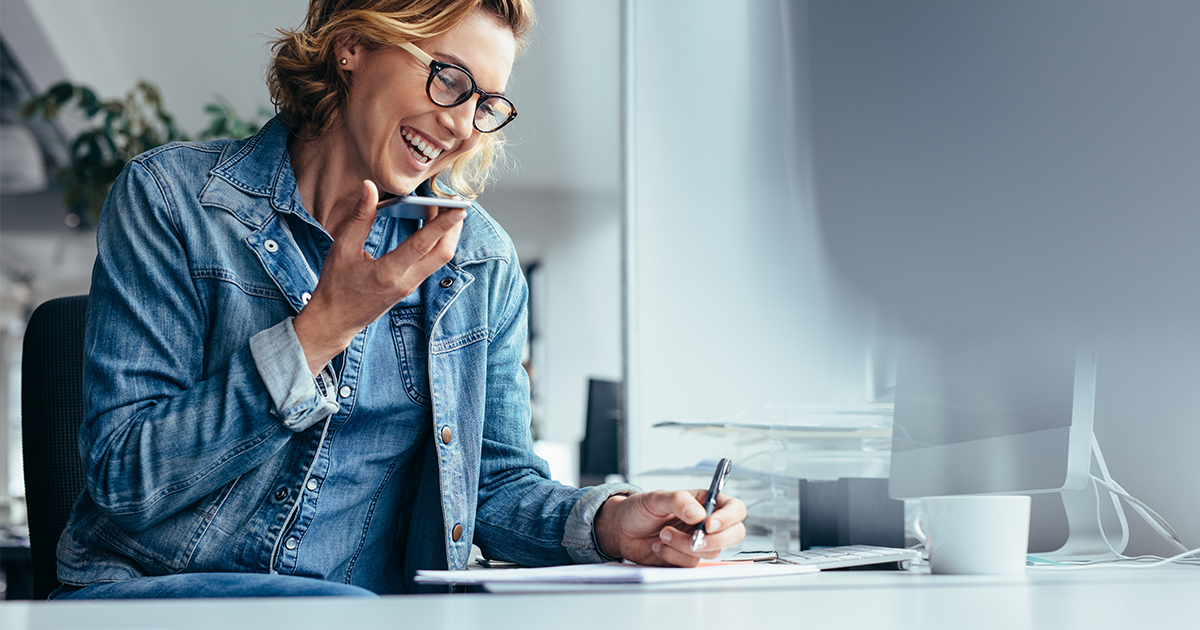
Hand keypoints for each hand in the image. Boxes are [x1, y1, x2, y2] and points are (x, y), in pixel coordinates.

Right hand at [293, 180, 465, 372]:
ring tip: (445, 208)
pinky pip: (431, 261)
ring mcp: (411, 285)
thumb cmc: (335, 285)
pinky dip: (436, 242)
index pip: (422, 245)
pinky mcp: (411, 286)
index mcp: (388, 273)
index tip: (459, 209)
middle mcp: (406, 281)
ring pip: (440, 258)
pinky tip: (430, 224)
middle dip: (454, 227)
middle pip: (443, 253)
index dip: (443, 225)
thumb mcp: (342, 248)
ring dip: (447, 234)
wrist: (336, 321)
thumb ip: (360, 217)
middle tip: (457, 202)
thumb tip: (369, 187)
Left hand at [593, 490, 746, 566]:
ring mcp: (699, 542)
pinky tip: (659, 547)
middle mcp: (706, 523)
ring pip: (710, 552)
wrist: (622, 530)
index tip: (709, 524)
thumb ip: (678, 501)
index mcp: (705, 502)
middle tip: (693, 539)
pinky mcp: (687, 558)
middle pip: (734, 534)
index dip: (728, 518)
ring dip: (684, 546)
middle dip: (714, 540)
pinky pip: (691, 564)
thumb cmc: (639, 509)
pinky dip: (673, 557)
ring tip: (663, 535)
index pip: (734, 509)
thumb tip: (698, 514)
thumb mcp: (656, 497)